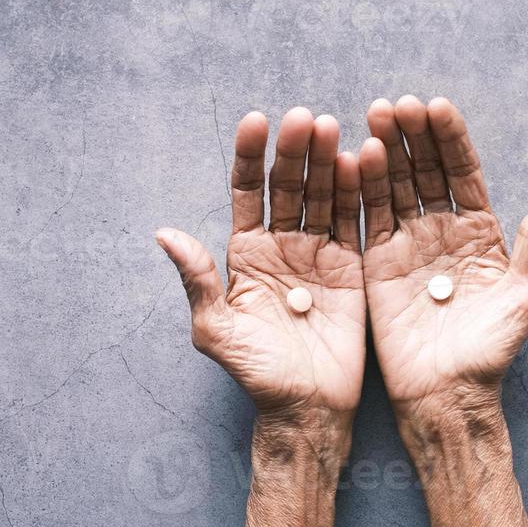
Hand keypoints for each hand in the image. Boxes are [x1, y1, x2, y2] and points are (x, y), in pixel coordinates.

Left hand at [158, 108, 365, 526]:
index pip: (247, 193)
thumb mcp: (217, 329)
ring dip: (327, 162)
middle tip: (306, 118)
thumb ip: (196, 280)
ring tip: (335, 127)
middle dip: (295, 151)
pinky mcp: (351, 267)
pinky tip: (363, 160)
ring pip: (322, 196)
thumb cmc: (257, 374)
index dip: (250, 157)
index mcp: (245, 254)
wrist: (307, 409)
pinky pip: (354, 221)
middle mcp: (281, 246)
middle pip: (288, 186)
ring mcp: (317, 253)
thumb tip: (164, 234)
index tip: (256, 120)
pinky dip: (359, 192)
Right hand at [358, 95, 527, 427]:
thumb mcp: (527, 297)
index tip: (437, 106)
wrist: (446, 394)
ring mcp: (408, 245)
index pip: (463, 172)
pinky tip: (352, 158)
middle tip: (398, 103)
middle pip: (425, 170)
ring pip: (394, 186)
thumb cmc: (491, 351)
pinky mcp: (378, 264)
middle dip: (413, 135)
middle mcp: (443, 230)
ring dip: (384, 150)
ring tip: (374, 115)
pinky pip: (368, 218)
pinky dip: (360, 188)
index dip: (450, 139)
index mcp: (481, 231)